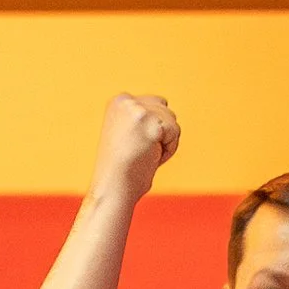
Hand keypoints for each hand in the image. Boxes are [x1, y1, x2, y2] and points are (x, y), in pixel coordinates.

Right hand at [92, 92, 181, 209]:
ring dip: (164, 142)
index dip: (151, 130)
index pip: (155, 104)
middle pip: (166, 110)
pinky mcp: (152, 123)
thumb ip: (141, 117)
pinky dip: (168, 149)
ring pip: (172, 120)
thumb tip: (164, 103)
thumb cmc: (122, 168)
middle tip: (139, 152)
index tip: (133, 145)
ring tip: (144, 155)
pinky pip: (175, 133)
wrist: (113, 188)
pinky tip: (150, 158)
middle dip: (160, 134)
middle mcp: (127, 101)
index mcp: (119, 101)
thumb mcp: (127, 132)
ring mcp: (139, 111)